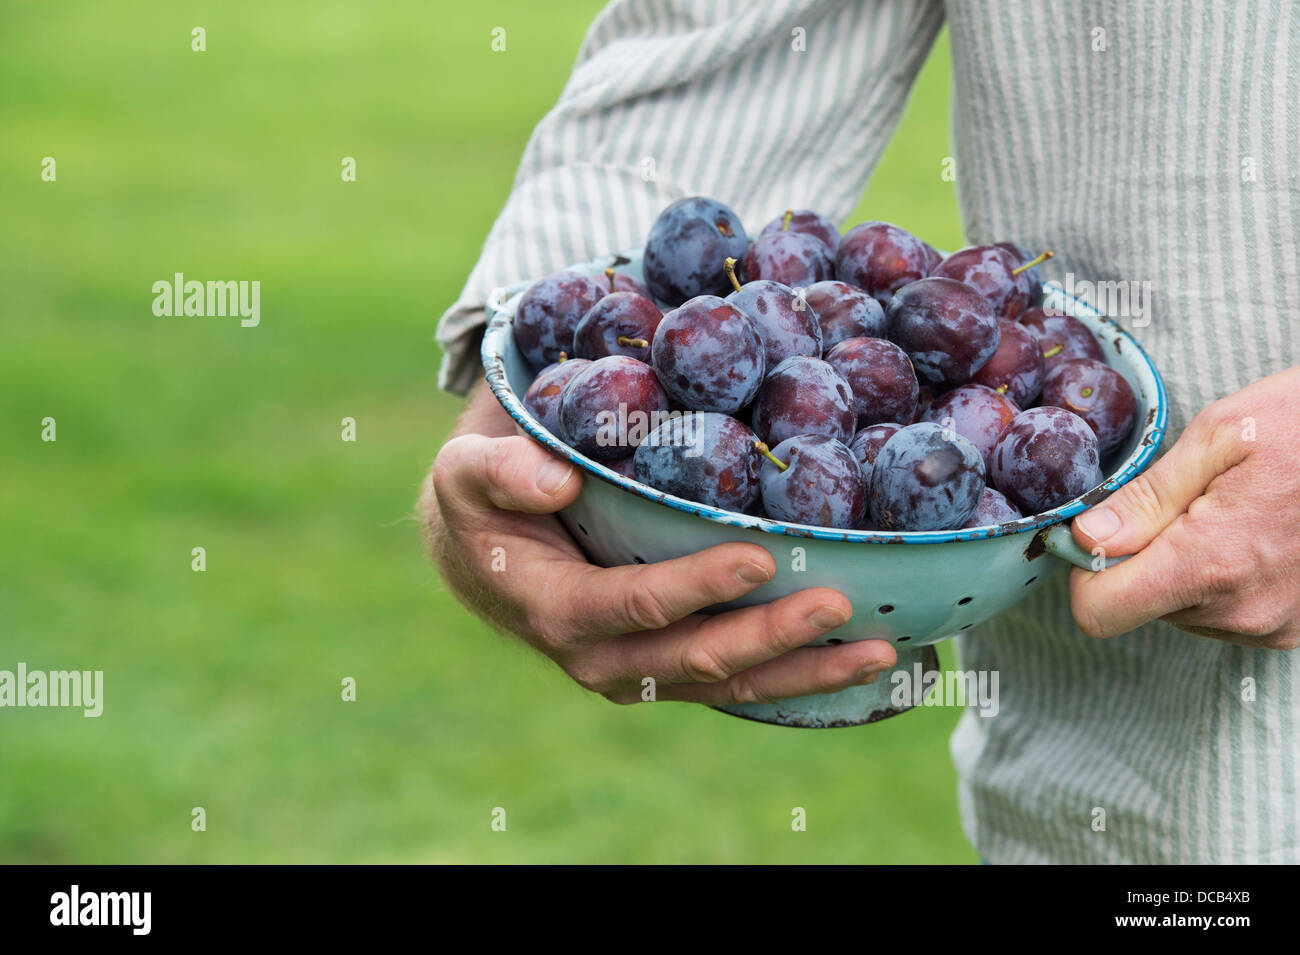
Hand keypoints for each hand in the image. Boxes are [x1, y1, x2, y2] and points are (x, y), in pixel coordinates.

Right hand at [419, 382, 897, 704]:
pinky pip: (738, 681)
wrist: (488, 558)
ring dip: (803, 670)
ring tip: (877, 652)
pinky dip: (796, 673)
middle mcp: (602, 660)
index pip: (634, 606)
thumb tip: (556, 479)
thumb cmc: (483, 505)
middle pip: (696, 660)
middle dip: (769, 637)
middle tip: (837, 604)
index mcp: (556, 611)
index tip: (757, 556)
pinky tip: (856, 661)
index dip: (695, 587)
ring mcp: (642, 672)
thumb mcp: (466, 472)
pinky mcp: (671, 667)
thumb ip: (500, 470)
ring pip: (729, 685)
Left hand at [1069, 366, 1299, 647]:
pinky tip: (1258, 535)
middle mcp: (1242, 611)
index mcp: (1211, 563)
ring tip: (1233, 514)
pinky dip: (1225, 580)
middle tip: (1187, 504)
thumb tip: (1083, 537)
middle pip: (1141, 606)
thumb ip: (1146, 497)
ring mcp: (1275, 627)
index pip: (1101, 610)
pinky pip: (1227, 615)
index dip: (1086, 571)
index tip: (1099, 533)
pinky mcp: (1297, 631)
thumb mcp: (1221, 436)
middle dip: (1145, 557)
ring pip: (1182, 611)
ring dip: (1187, 568)